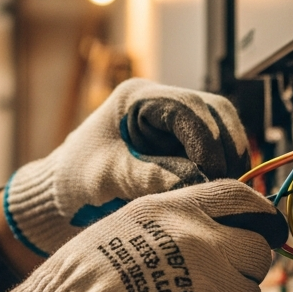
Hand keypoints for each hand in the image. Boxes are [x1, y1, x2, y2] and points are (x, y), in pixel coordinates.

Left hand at [0, 79, 248, 264]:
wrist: (63, 193)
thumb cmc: (76, 178)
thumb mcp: (107, 177)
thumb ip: (149, 176)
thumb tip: (197, 181)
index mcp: (138, 98)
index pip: (189, 107)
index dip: (207, 140)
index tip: (213, 175)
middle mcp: (160, 104)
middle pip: (214, 113)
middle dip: (225, 148)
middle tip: (229, 185)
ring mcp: (172, 124)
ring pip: (220, 130)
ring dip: (228, 158)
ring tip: (228, 190)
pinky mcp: (179, 145)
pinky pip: (213, 149)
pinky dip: (220, 168)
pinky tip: (219, 191)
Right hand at [0, 180, 285, 291]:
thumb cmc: (74, 288)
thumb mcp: (119, 228)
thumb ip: (167, 227)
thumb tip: (203, 235)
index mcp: (175, 210)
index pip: (241, 199)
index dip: (257, 216)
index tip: (261, 230)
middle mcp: (201, 241)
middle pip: (258, 252)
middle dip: (242, 271)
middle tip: (211, 290)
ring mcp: (213, 286)